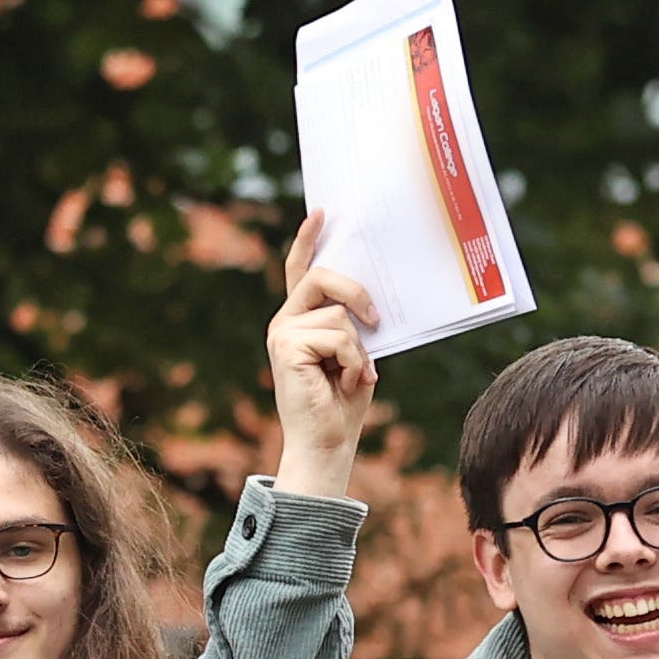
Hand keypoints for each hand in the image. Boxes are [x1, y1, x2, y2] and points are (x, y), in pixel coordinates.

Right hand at [267, 210, 383, 498]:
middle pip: (322, 277)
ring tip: (352, 375)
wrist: (326, 445)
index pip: (301, 271)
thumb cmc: (342, 405)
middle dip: (355, 291)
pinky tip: (345, 382)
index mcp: (299, 320)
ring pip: (339, 313)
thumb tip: (367, 301)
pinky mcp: (287, 346)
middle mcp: (285, 322)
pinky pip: (337, 335)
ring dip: (358, 347)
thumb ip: (353, 325)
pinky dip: (353, 359)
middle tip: (376, 318)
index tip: (323, 213)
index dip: (308, 241)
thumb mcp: (355, 354)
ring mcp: (282, 333)